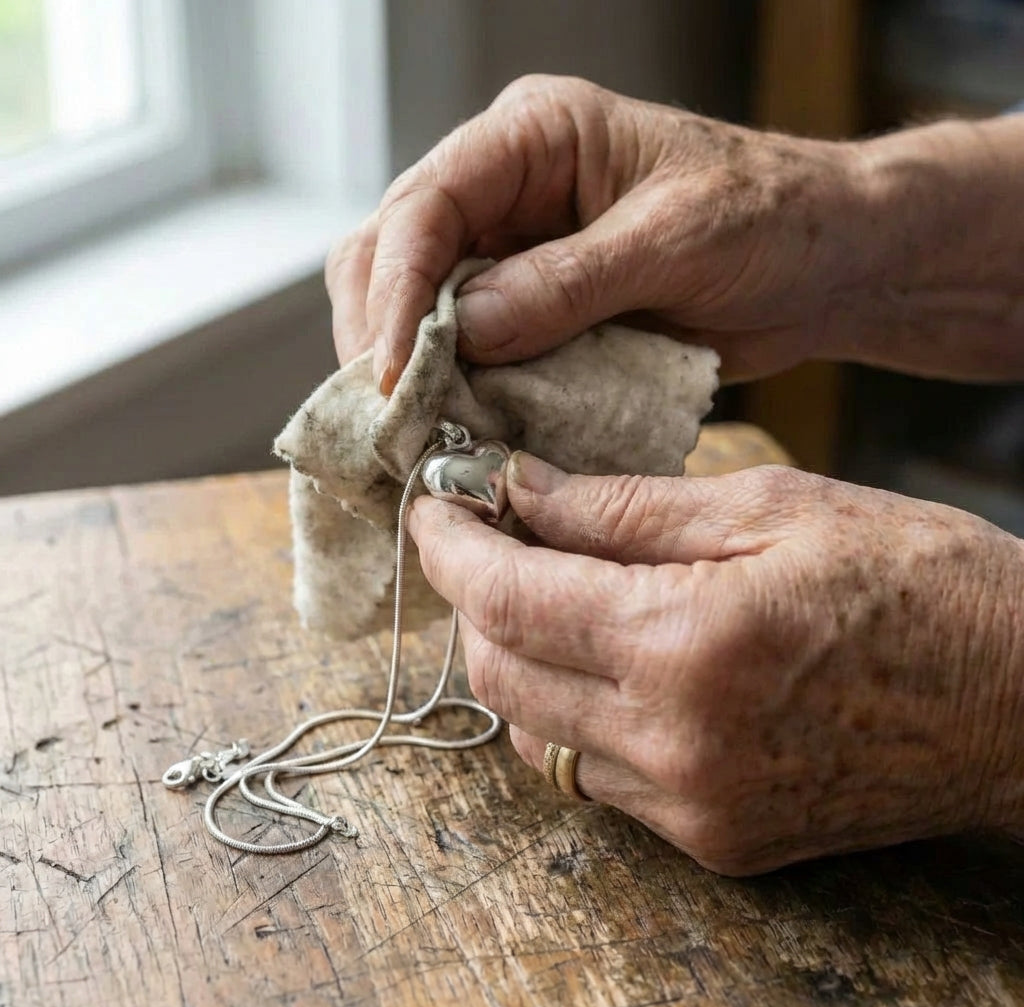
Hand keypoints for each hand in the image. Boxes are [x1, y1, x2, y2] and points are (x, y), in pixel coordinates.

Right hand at [326, 75, 877, 389]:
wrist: (823, 263)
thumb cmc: (770, 219)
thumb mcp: (675, 240)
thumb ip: (567, 283)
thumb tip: (464, 331)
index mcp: (534, 138)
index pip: (425, 203)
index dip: (397, 290)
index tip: (392, 373)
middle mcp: (507, 189)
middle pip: (393, 252)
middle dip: (382, 335)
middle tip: (390, 417)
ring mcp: (514, 253)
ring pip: (418, 306)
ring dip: (411, 370)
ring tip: (415, 432)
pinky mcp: (533, 311)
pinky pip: (469, 350)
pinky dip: (457, 391)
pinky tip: (456, 428)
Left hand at [407, 454, 1023, 874]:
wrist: (1023, 702)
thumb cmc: (917, 580)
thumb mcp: (769, 506)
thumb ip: (624, 506)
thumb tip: (520, 491)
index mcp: (688, 645)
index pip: (508, 599)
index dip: (451, 546)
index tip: (434, 504)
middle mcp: (676, 746)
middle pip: (500, 672)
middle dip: (473, 598)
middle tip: (487, 536)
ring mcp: (693, 808)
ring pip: (534, 732)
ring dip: (517, 656)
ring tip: (545, 591)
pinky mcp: (715, 841)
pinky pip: (594, 776)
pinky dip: (572, 712)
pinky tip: (605, 658)